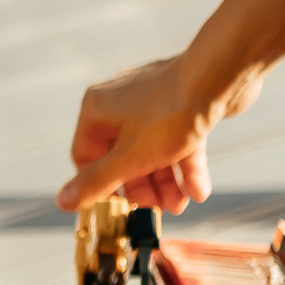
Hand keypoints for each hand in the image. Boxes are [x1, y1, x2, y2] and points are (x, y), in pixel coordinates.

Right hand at [54, 53, 260, 216]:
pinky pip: (177, 139)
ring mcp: (153, 102)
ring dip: (166, 182)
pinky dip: (186, 165)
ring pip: (153, 151)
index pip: (86, 156)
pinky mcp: (181, 104)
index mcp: (98, 109)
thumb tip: (62, 201)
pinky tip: (198, 190)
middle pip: (122, 157)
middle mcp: (121, 102)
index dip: (100, 186)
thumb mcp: (130, 157)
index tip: (118, 208)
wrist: (223, 75)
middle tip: (156, 209)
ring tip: (181, 203)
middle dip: (142, 188)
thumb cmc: (172, 110)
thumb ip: (97, 182)